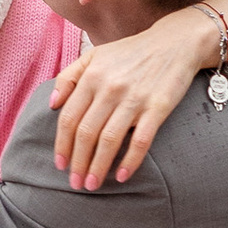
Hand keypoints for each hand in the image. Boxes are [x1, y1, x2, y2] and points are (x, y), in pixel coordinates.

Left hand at [47, 11, 214, 188]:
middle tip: (75, 184)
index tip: (60, 165)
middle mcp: (110, 88)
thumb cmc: (132, 52)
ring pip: (109, 140)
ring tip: (92, 185)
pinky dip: (130, 161)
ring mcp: (134, 98)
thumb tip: (51, 104)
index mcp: (92, 76)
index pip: (69, 118)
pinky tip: (121, 177)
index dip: (62, 145)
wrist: (176, 42)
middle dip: (77, 162)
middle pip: (86, 133)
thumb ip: (69, 76)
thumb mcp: (96, 55)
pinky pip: (141, 140)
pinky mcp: (158, 107)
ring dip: (98, 167)